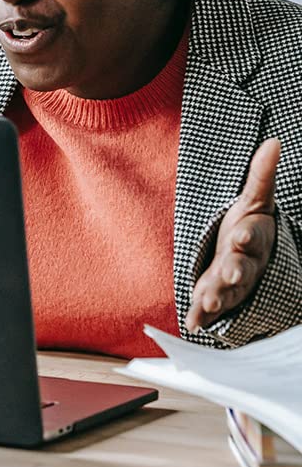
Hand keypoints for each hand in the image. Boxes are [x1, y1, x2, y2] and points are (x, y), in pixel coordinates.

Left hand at [185, 137, 279, 333]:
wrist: (244, 257)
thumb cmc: (246, 226)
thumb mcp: (252, 200)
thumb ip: (261, 174)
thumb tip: (274, 141)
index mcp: (252, 239)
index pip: (252, 236)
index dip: (247, 236)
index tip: (240, 234)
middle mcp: (244, 264)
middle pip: (242, 268)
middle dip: (235, 272)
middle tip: (228, 274)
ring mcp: (229, 284)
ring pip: (227, 292)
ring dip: (218, 297)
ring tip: (209, 303)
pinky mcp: (214, 296)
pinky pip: (208, 309)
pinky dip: (200, 317)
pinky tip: (192, 325)